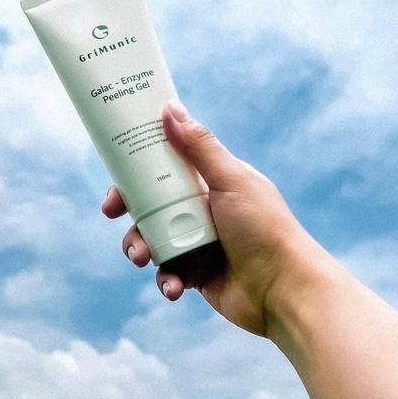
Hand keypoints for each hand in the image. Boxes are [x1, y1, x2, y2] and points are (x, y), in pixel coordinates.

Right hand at [101, 100, 338, 337]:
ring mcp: (198, 243)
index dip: (138, 169)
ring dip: (139, 246)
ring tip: (143, 257)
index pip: (166, 167)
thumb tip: (171, 109)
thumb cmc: (265, 228)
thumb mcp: (232, 179)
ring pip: (152, 239)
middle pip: (151, 204)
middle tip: (112, 213)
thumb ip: (200, 147)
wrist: (285, 289)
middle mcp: (203, 209)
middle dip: (130, 211)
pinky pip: (168, 274)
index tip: (117, 175)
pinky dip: (166, 280)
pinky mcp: (196, 275)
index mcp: (211, 182)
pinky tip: (175, 286)